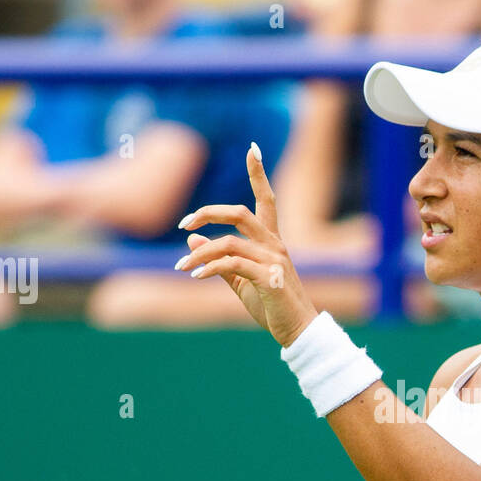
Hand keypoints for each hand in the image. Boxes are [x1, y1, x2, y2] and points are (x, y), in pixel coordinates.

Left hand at [174, 144, 319, 345]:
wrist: (298, 332)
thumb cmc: (273, 307)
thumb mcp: (241, 281)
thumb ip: (219, 260)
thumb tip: (192, 241)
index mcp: (271, 241)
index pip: (266, 200)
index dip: (259, 173)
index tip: (253, 149)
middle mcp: (274, 244)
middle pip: (238, 213)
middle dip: (207, 212)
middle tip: (183, 224)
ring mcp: (273, 260)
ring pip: (229, 241)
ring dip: (200, 254)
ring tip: (181, 268)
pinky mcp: (269, 278)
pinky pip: (233, 264)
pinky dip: (211, 268)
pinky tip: (197, 276)